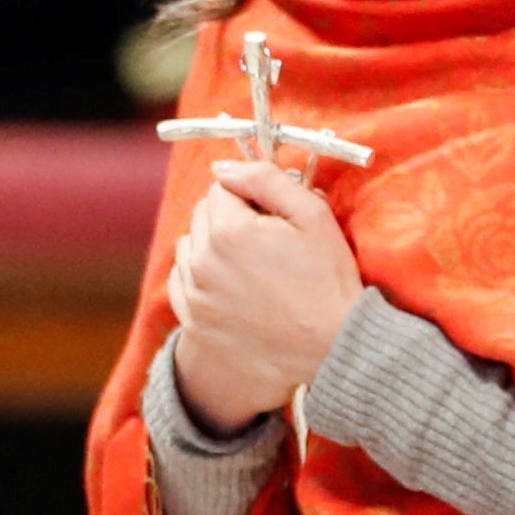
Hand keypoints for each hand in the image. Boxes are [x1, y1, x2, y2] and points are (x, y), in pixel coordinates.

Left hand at [166, 162, 362, 426]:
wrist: (331, 347)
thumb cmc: (327, 280)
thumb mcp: (312, 215)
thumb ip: (266, 179)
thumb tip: (223, 167)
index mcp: (227, 230)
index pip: (223, 187)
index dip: (253, 196)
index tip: (276, 218)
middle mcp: (201, 260)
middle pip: (204, 214)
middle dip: (231, 218)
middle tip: (269, 243)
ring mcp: (194, 293)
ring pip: (190, 247)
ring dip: (213, 247)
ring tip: (252, 267)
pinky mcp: (193, 320)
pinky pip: (182, 281)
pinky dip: (201, 277)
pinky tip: (233, 287)